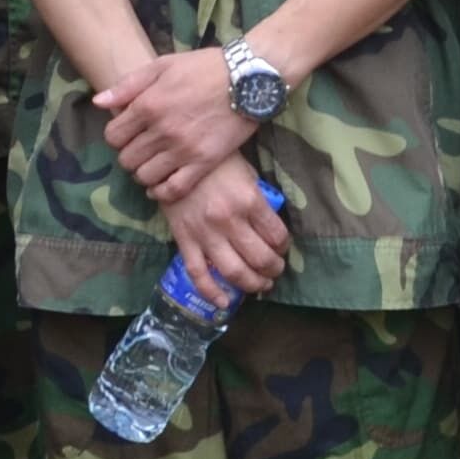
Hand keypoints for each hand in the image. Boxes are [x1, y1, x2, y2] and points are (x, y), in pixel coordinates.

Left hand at [99, 44, 259, 201]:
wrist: (250, 78)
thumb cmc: (205, 67)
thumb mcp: (163, 65)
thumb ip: (128, 85)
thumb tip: (98, 102)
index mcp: (148, 105)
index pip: (113, 136)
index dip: (117, 137)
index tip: (129, 134)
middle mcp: (162, 130)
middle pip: (126, 159)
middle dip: (130, 155)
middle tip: (142, 149)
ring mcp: (183, 149)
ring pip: (145, 176)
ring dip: (144, 173)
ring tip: (153, 164)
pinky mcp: (204, 162)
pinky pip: (174, 189)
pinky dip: (162, 192)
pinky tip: (161, 186)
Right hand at [161, 156, 288, 296]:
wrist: (175, 156)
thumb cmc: (217, 163)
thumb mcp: (247, 174)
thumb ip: (259, 200)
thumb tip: (270, 225)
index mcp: (250, 201)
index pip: (277, 236)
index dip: (284, 246)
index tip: (282, 247)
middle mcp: (230, 221)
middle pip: (260, 259)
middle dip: (273, 270)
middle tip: (275, 271)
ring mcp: (206, 233)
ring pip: (233, 272)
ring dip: (252, 285)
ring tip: (260, 286)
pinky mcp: (184, 240)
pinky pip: (198, 274)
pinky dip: (211, 292)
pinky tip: (223, 302)